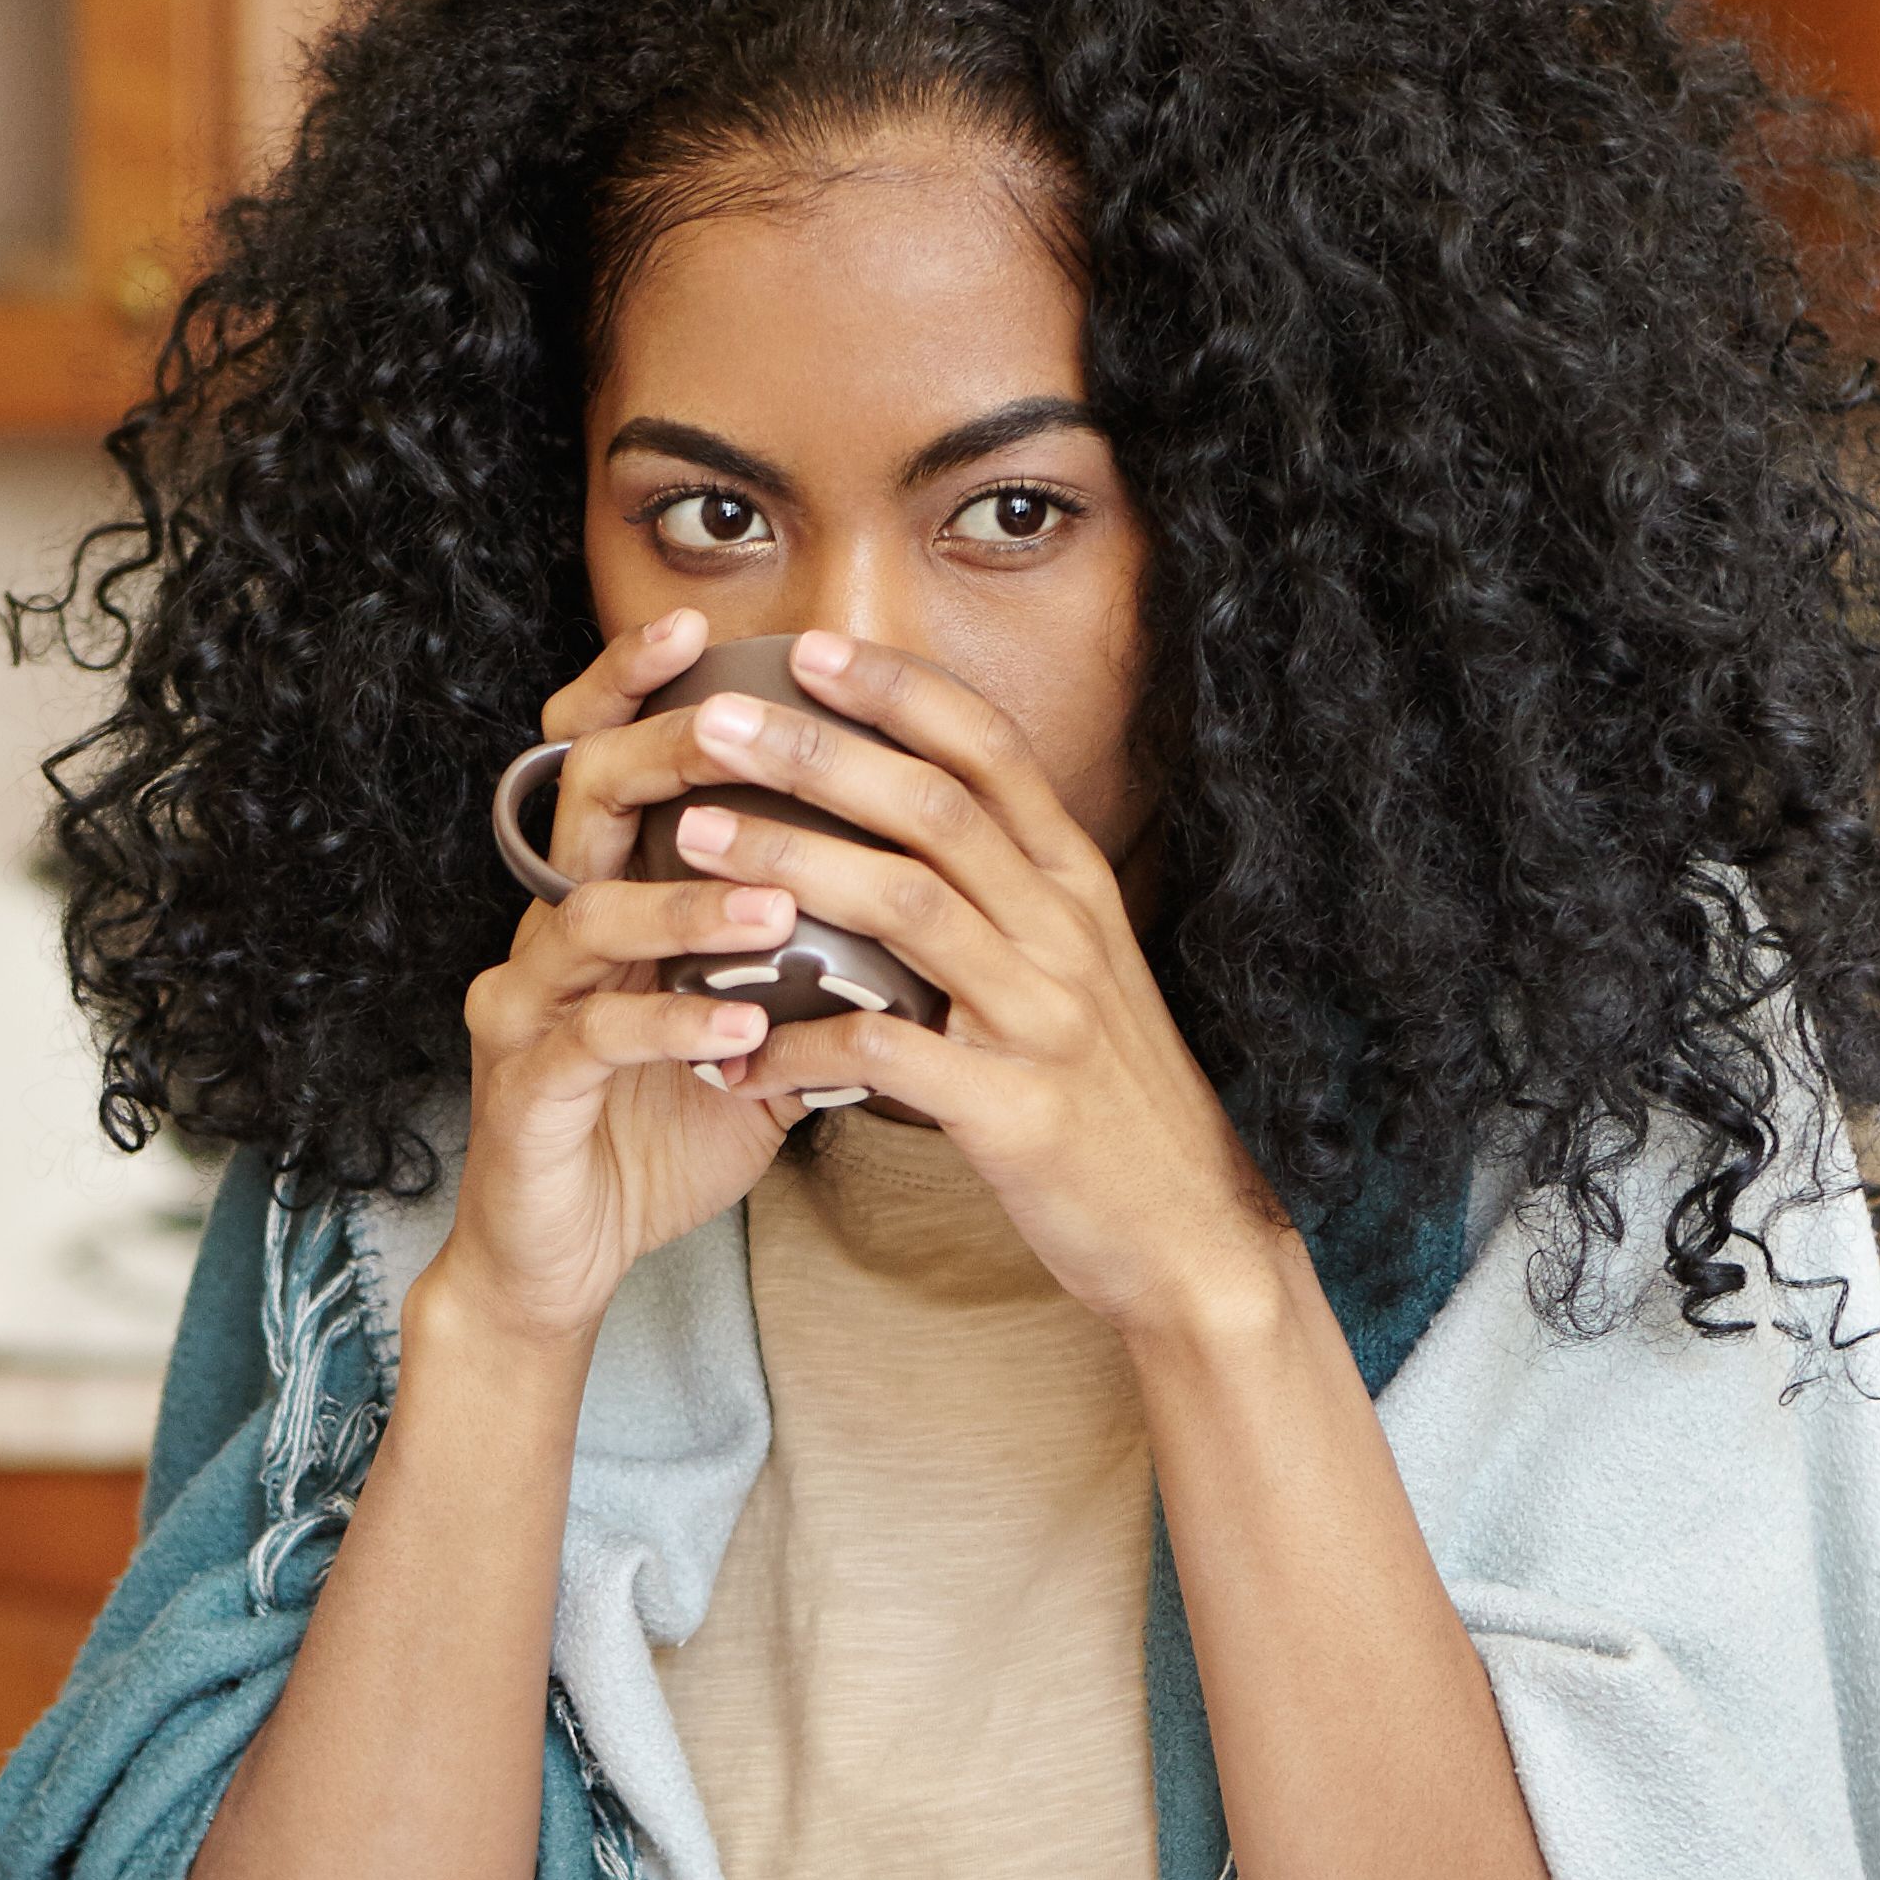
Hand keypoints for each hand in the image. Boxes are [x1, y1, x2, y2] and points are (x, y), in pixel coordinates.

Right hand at [425, 608, 825, 1352]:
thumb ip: (809, 961)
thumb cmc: (657, 1132)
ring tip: (776, 903)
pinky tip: (740, 1028)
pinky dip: (670, 1025)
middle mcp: (552, 929)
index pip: (607, 759)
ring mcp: (526, 1004)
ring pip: (588, 917)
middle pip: (582, 801)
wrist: (568, 1258)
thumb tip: (916, 902)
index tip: (708, 632)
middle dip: (661, 754)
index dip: (638, 690)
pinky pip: (593, 1039)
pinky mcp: (524, 1087)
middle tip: (735, 725)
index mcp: (606, 895)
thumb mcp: (753, 1031)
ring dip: (687, 903)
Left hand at [679, 633, 1291, 1345]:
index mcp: (1074, 887)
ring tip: (693, 837)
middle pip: (932, 807)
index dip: (897, 690)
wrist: (1186, 1233)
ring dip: (789, 862)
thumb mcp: (1075, 975)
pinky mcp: (1012, 1110)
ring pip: (903, 906)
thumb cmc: (1108, 1102)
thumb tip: (909, 829)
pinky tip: (732, 1055)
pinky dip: (799, 1048)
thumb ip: (1005, 900)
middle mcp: (1065, 932)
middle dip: (816, 752)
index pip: (988, 750)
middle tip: (712, 723)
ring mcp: (1041, 1018)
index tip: (809, 647)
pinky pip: (885, 1056)